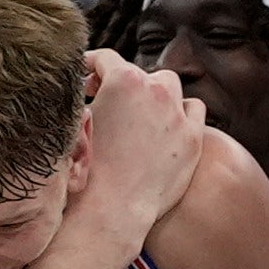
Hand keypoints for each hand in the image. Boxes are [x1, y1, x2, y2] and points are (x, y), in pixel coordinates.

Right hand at [73, 51, 211, 228]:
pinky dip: (181, 112)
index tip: (85, 78)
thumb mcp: (74, 122)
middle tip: (107, 100)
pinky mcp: (193, 139)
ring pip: (169, 86)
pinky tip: (168, 125)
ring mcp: (177, 114)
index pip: (105, 58)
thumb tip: (83, 90)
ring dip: (154, 94)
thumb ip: (82, 98)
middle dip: (122, 84)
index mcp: (123, 80)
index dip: (90, 66)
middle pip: (138, 73)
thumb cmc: (84, 169)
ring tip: (140, 112)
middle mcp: (155, 90)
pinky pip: (194, 110)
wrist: (111, 210)